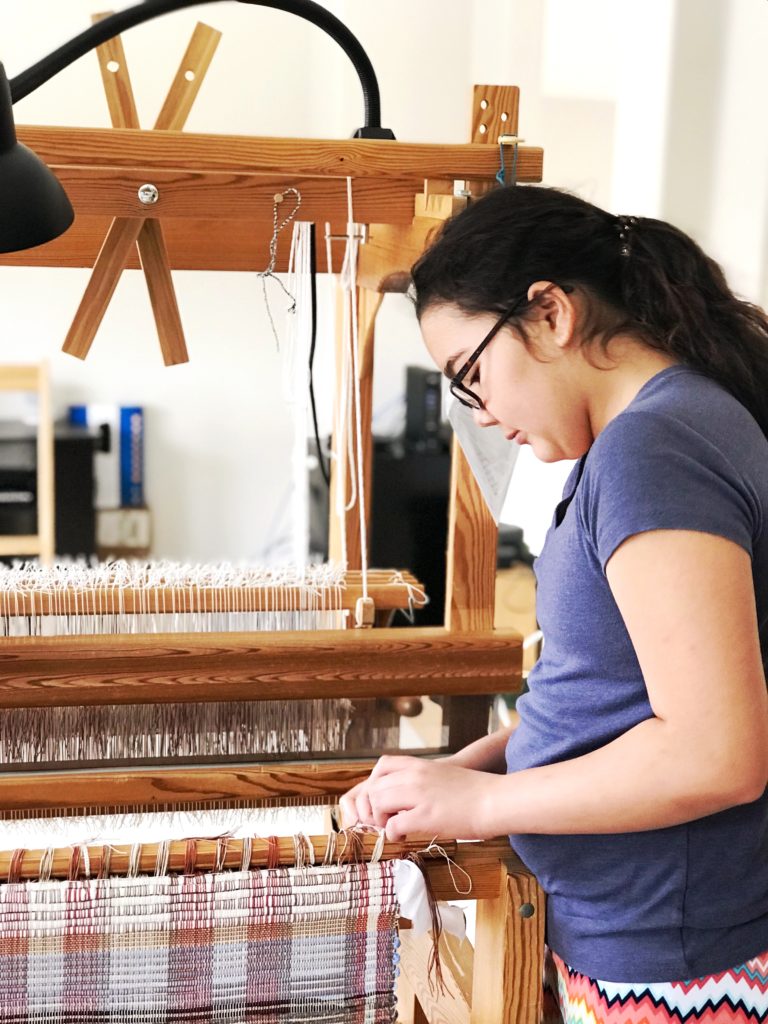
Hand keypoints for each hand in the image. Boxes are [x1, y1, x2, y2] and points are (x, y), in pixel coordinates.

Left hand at [341, 755, 504, 841]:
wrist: (495, 800)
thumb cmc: (473, 791)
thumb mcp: (441, 776)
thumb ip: (420, 781)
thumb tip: (403, 797)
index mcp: (419, 765)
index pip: (381, 766)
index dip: (376, 785)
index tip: (384, 801)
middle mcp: (415, 775)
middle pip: (375, 787)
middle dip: (375, 807)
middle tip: (387, 820)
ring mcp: (419, 794)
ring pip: (378, 803)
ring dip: (381, 819)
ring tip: (394, 828)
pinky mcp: (425, 816)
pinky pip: (393, 825)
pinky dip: (392, 834)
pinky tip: (403, 837)